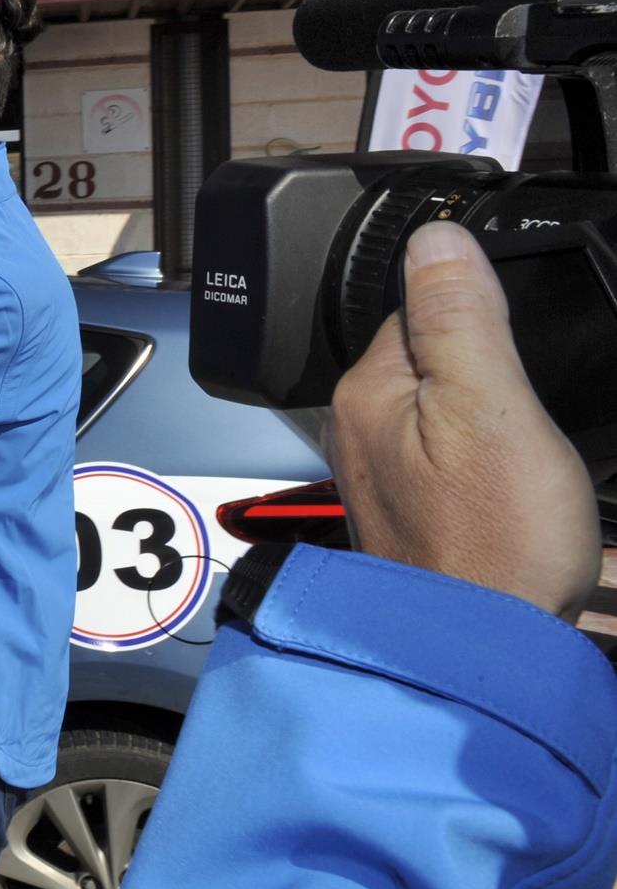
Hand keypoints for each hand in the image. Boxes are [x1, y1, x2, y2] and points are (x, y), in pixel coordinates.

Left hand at [327, 221, 599, 620]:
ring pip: (445, 408)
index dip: (482, 316)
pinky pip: (452, 454)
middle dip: (487, 369)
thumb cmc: (492, 541)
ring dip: (490, 415)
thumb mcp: (491, 406)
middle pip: (436, 361)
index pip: (421, 309)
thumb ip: (460, 319)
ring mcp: (381, 474)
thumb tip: (435, 237)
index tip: (524, 342)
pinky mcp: (413, 512)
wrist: (482, 652)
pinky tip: (513, 481)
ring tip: (524, 455)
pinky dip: (487, 456)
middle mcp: (357, 428)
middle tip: (530, 415)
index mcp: (367, 390)